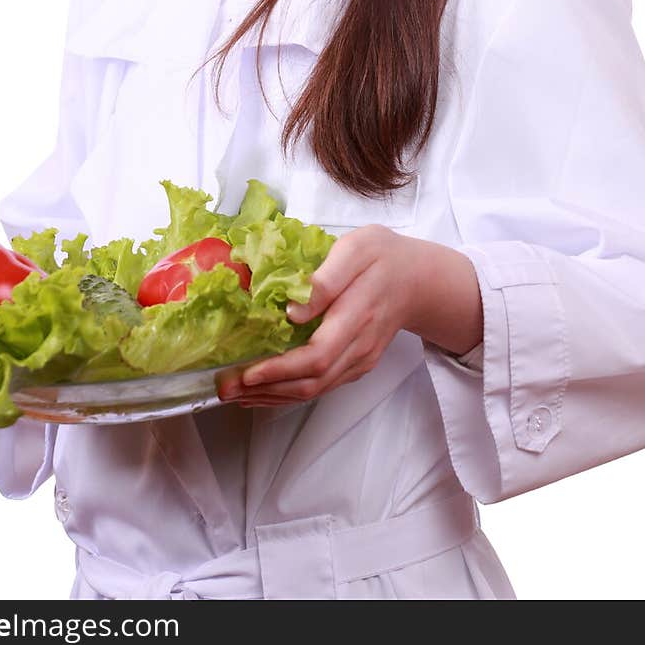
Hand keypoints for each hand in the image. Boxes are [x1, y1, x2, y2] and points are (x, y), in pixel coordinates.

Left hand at [218, 224, 420, 407]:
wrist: (419, 278)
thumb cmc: (384, 256)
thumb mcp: (356, 249)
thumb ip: (326, 279)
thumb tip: (292, 310)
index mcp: (356, 317)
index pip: (316, 357)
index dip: (279, 371)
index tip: (246, 373)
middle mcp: (358, 348)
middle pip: (311, 383)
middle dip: (265, 390)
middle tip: (225, 388)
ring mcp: (359, 360)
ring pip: (315, 390)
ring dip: (273, 396)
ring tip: (236, 393)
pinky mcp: (356, 364)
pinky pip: (321, 386)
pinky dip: (289, 392)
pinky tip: (265, 389)